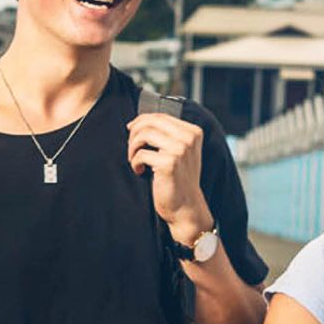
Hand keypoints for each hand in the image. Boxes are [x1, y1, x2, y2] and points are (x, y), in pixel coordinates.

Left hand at [126, 112, 211, 242]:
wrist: (186, 207)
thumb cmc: (179, 180)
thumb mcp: (180, 152)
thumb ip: (168, 135)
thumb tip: (139, 122)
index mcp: (193, 132)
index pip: (161, 116)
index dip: (141, 120)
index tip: (131, 129)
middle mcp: (188, 138)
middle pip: (151, 122)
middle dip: (135, 132)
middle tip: (131, 146)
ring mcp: (180, 150)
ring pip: (144, 134)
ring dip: (133, 147)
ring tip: (134, 159)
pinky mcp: (169, 163)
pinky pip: (141, 154)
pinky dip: (135, 162)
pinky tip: (139, 171)